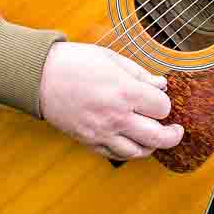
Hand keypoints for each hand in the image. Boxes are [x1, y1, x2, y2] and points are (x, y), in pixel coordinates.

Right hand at [36, 41, 183, 160]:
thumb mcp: (110, 58)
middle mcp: (116, 115)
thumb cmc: (73, 62)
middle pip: (159, 137)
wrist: (38, 76)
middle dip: (172, 135)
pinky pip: (115, 155)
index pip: (162, 108)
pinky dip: (128, 152)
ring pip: (139, 152)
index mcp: (125, 91)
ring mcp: (102, 131)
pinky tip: (131, 142)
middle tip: (175, 130)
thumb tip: (161, 84)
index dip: (165, 104)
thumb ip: (139, 73)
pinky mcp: (88, 140)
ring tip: (153, 138)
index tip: (159, 98)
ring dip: (151, 146)